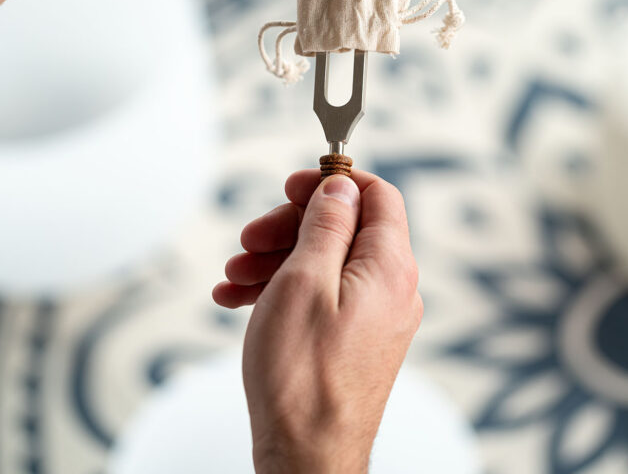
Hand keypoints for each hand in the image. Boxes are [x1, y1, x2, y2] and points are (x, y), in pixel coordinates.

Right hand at [213, 170, 421, 473]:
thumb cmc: (302, 380)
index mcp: (391, 268)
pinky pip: (323, 296)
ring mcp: (375, 318)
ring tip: (235, 276)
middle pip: (345, 228)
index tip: (292, 186)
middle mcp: (392, 290)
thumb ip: (326, 224)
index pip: (378, 195)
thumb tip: (341, 187)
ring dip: (277, 259)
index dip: (333, 183)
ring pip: (327, 263)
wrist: (305, 461)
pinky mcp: (356, 341)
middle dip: (290, 226)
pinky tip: (240, 299)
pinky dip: (284, 290)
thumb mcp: (304, 280)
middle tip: (250, 239)